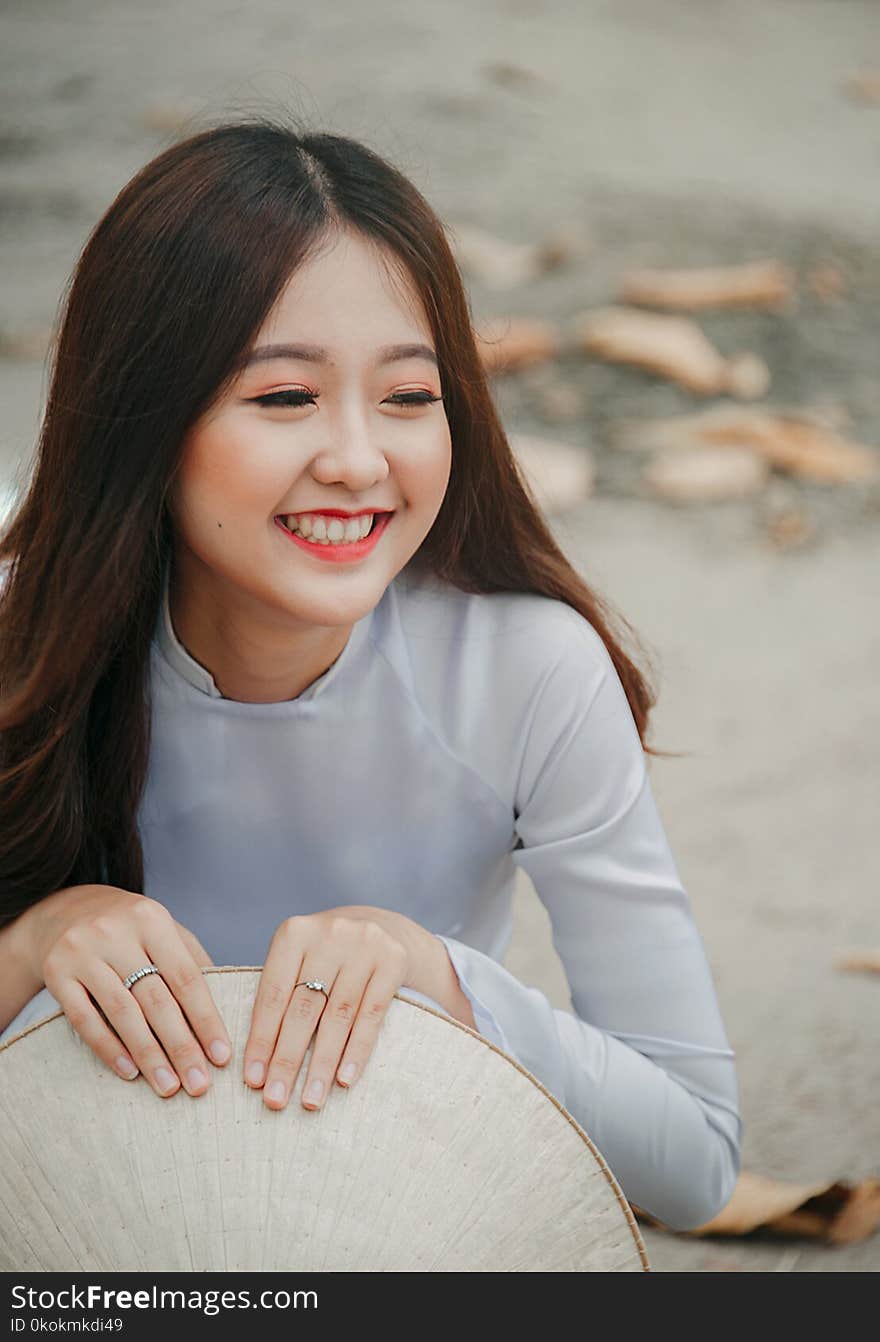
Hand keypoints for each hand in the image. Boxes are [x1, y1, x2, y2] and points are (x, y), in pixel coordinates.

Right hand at [27, 884, 231, 1097]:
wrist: (64, 910)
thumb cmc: (129, 928)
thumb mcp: (162, 930)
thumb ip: (191, 961)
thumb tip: (223, 1010)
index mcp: (151, 918)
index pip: (186, 977)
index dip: (206, 1020)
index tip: (222, 1057)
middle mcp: (115, 933)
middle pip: (156, 999)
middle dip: (181, 1046)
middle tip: (199, 1085)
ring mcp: (82, 953)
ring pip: (122, 1013)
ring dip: (149, 1055)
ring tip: (168, 1086)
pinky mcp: (57, 974)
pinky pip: (84, 1019)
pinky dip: (109, 1048)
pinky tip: (130, 1072)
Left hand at [244, 910, 409, 1111]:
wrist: (379, 927)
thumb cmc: (323, 957)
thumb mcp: (297, 961)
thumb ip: (279, 998)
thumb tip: (258, 1066)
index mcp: (294, 932)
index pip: (273, 995)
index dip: (262, 1040)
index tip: (253, 1081)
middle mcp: (330, 933)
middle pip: (304, 1007)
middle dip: (288, 1058)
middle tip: (275, 1099)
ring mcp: (365, 944)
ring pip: (338, 1016)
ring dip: (323, 1064)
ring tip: (311, 1100)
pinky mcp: (394, 960)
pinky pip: (372, 1015)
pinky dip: (357, 1051)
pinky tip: (345, 1079)